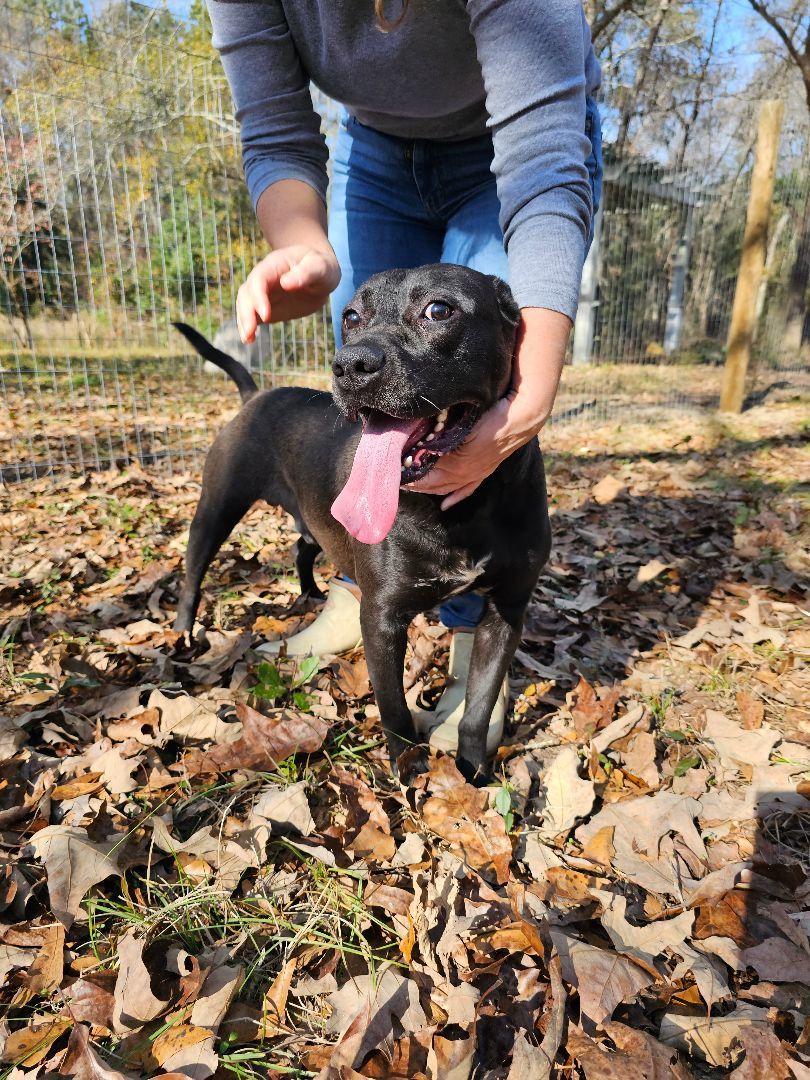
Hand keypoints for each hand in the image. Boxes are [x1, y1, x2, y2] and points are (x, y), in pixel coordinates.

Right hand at [236, 245, 340, 341]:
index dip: (258, 297)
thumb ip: (306, 272)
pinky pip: (252, 316)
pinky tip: (249, 340)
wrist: (319, 273)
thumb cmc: (320, 266)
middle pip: (246, 293)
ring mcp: (263, 293)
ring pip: (245, 305)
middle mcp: (263, 278)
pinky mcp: (266, 307)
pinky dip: (248, 327)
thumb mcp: (320, 266)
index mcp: (274, 265)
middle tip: (251, 332)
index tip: (266, 315)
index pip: (259, 279)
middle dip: (247, 313)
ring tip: (248, 339)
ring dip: (244, 322)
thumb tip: (286, 283)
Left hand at [406, 391, 544, 508]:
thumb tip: (420, 444)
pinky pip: (466, 490)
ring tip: (412, 485)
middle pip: (431, 482)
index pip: (424, 470)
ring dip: (428, 488)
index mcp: (455, 462)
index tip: (394, 466)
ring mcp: (474, 474)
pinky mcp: (483, 472)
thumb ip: (440, 436)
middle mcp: (463, 473)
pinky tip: (445, 505)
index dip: (408, 469)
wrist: (518, 420)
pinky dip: (454, 497)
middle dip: (413, 481)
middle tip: (397, 475)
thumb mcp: (461, 426)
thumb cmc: (489, 417)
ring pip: (445, 488)